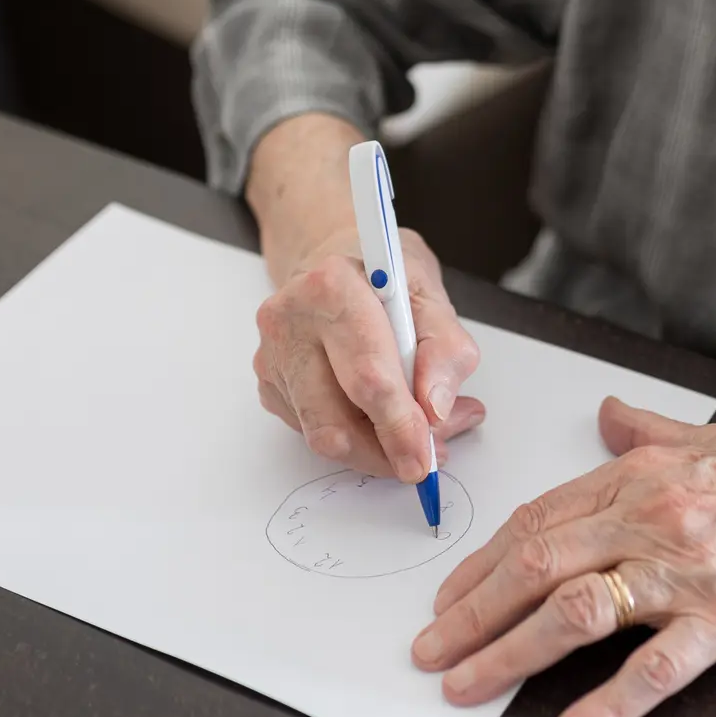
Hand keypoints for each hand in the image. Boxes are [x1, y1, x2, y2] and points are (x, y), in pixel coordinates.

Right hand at [253, 224, 484, 482]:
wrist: (336, 258)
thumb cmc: (384, 273)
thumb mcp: (431, 294)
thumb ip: (444, 350)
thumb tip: (436, 409)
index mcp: (329, 287)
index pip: (367, 376)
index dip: (400, 425)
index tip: (425, 458)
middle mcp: (289, 322)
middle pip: (335, 421)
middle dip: (386, 451)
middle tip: (427, 458)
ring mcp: (273, 357)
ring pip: (324, 435)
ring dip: (376, 448)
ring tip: (416, 430)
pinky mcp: (271, 385)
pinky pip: (315, 431)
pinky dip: (356, 437)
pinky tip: (382, 413)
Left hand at [412, 398, 715, 716]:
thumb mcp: (711, 436)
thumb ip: (647, 431)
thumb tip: (605, 413)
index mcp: (641, 474)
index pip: (538, 520)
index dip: (483, 562)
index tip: (448, 594)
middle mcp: (652, 517)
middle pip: (538, 565)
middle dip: (473, 611)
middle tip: (429, 647)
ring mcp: (687, 570)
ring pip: (576, 611)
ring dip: (510, 651)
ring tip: (466, 682)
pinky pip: (656, 667)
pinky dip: (609, 702)